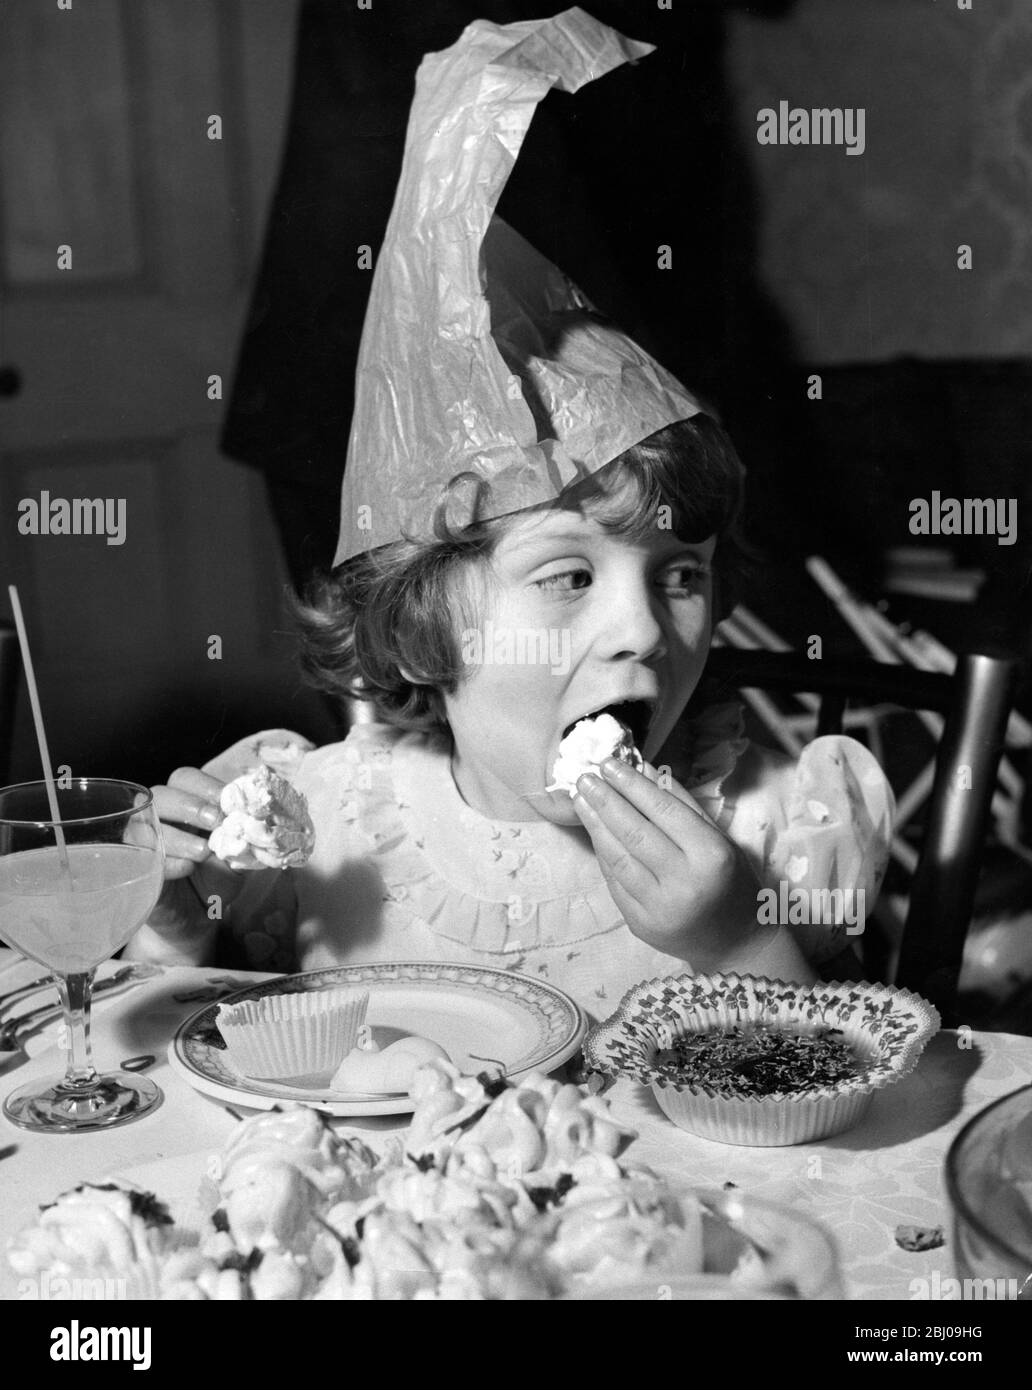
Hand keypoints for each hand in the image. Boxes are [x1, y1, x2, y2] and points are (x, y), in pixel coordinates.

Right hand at [146, 769, 245, 943]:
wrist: (199, 917)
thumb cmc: (217, 877)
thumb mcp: (237, 855)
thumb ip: (243, 837)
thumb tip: (253, 820)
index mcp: (186, 804)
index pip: (186, 779)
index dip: (206, 787)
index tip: (229, 804)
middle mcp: (159, 816)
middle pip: (162, 794)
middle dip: (191, 806)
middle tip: (215, 822)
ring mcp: (142, 842)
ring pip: (148, 825)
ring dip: (179, 836)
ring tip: (203, 852)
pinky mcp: (134, 869)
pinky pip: (142, 858)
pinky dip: (166, 861)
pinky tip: (187, 868)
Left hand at [572, 758, 810, 979]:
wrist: (736, 944)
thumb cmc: (732, 883)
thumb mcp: (719, 838)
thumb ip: (681, 804)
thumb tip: (643, 769)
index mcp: (711, 856)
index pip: (663, 812)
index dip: (633, 785)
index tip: (610, 764)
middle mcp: (684, 883)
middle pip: (635, 833)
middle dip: (605, 801)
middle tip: (585, 777)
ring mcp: (659, 909)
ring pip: (618, 858)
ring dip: (595, 826)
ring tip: (581, 800)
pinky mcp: (641, 925)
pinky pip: (615, 882)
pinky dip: (603, 854)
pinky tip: (594, 832)